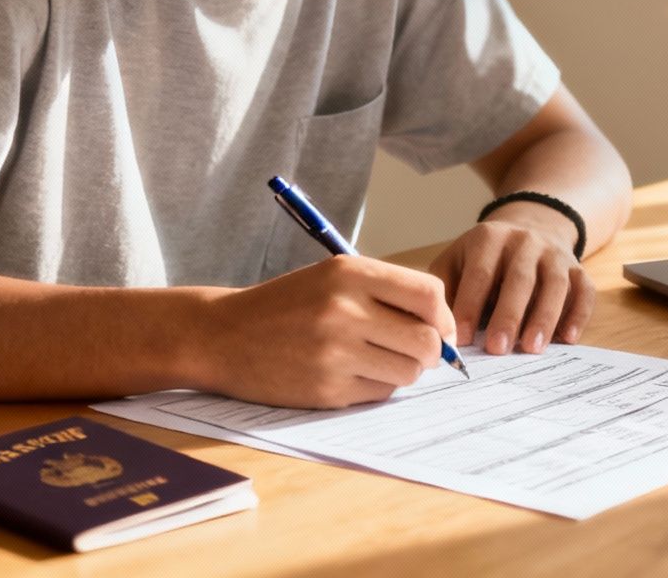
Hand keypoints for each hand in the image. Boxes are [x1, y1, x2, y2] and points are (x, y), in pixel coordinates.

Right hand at [193, 254, 456, 408]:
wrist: (222, 336)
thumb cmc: (287, 304)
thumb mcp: (332, 277)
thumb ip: (387, 292)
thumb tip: (445, 327)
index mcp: (348, 272)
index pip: (428, 294)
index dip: (443, 316)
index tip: (440, 327)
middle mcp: (344, 309)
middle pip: (426, 340)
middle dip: (431, 350)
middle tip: (415, 351)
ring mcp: (335, 352)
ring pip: (409, 371)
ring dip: (404, 370)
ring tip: (379, 360)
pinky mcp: (327, 389)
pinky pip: (380, 393)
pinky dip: (376, 386)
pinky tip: (351, 373)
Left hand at [429, 207, 593, 354]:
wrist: (530, 227)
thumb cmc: (484, 258)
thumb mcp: (457, 260)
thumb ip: (445, 290)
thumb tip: (438, 330)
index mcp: (490, 238)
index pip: (480, 273)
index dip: (471, 306)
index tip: (463, 339)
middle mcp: (526, 241)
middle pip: (519, 279)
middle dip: (508, 315)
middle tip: (497, 349)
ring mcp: (555, 254)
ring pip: (555, 284)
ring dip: (544, 317)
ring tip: (531, 348)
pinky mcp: (578, 268)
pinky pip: (584, 290)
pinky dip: (578, 314)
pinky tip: (567, 338)